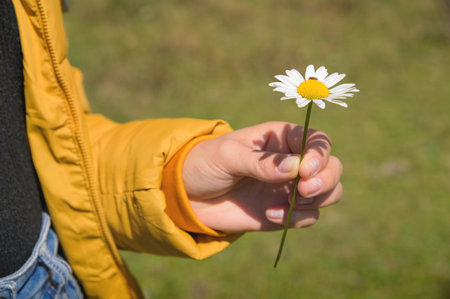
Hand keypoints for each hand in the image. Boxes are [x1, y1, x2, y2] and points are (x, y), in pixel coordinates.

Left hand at [182, 121, 342, 232]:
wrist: (188, 196)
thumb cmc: (205, 164)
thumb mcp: (228, 156)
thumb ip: (261, 163)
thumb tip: (296, 168)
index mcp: (280, 137)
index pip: (317, 140)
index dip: (319, 155)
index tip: (305, 171)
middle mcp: (292, 161)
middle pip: (332, 166)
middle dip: (326, 179)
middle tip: (302, 191)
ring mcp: (290, 187)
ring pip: (329, 192)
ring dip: (317, 201)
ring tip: (287, 204)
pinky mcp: (284, 211)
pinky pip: (309, 217)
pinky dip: (298, 219)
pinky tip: (271, 215)